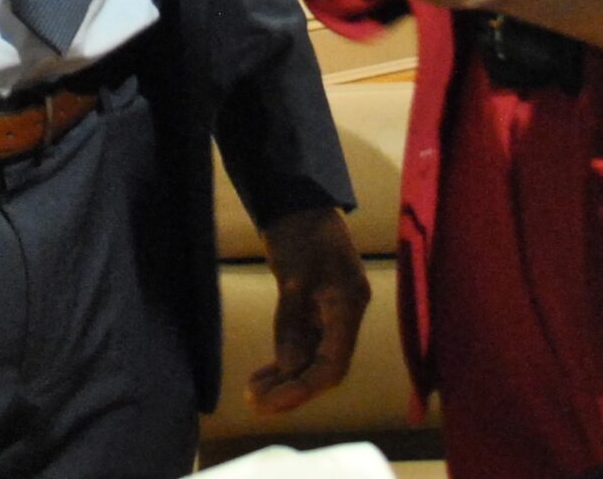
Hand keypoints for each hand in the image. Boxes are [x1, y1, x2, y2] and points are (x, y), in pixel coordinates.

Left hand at [246, 205, 370, 413]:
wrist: (300, 200)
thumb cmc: (300, 230)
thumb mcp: (294, 274)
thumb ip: (293, 322)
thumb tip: (290, 368)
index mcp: (349, 305)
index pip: (333, 365)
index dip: (303, 388)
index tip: (270, 401)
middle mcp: (345, 316)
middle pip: (324, 369)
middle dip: (292, 390)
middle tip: (255, 401)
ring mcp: (333, 315)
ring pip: (313, 361)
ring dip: (286, 380)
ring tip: (254, 392)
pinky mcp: (318, 311)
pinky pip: (305, 347)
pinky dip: (285, 362)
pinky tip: (265, 375)